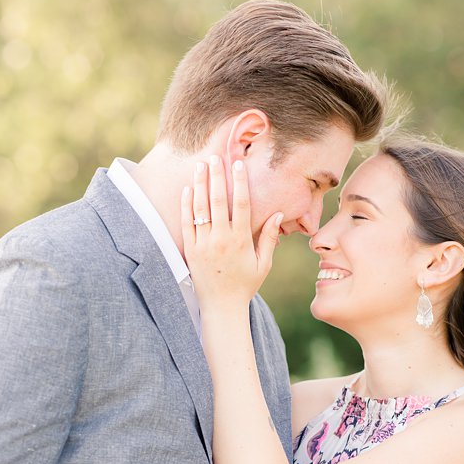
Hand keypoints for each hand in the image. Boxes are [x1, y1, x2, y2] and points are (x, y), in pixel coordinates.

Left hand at [180, 155, 284, 305]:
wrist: (221, 306)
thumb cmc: (245, 284)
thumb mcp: (263, 263)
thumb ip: (268, 238)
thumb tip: (277, 213)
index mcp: (240, 240)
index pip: (240, 204)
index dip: (239, 182)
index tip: (237, 164)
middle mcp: (221, 240)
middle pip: (218, 201)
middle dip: (216, 177)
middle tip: (215, 156)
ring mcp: (203, 245)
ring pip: (200, 210)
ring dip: (199, 186)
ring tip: (199, 166)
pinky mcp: (190, 251)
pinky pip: (186, 224)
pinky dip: (186, 206)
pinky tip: (186, 190)